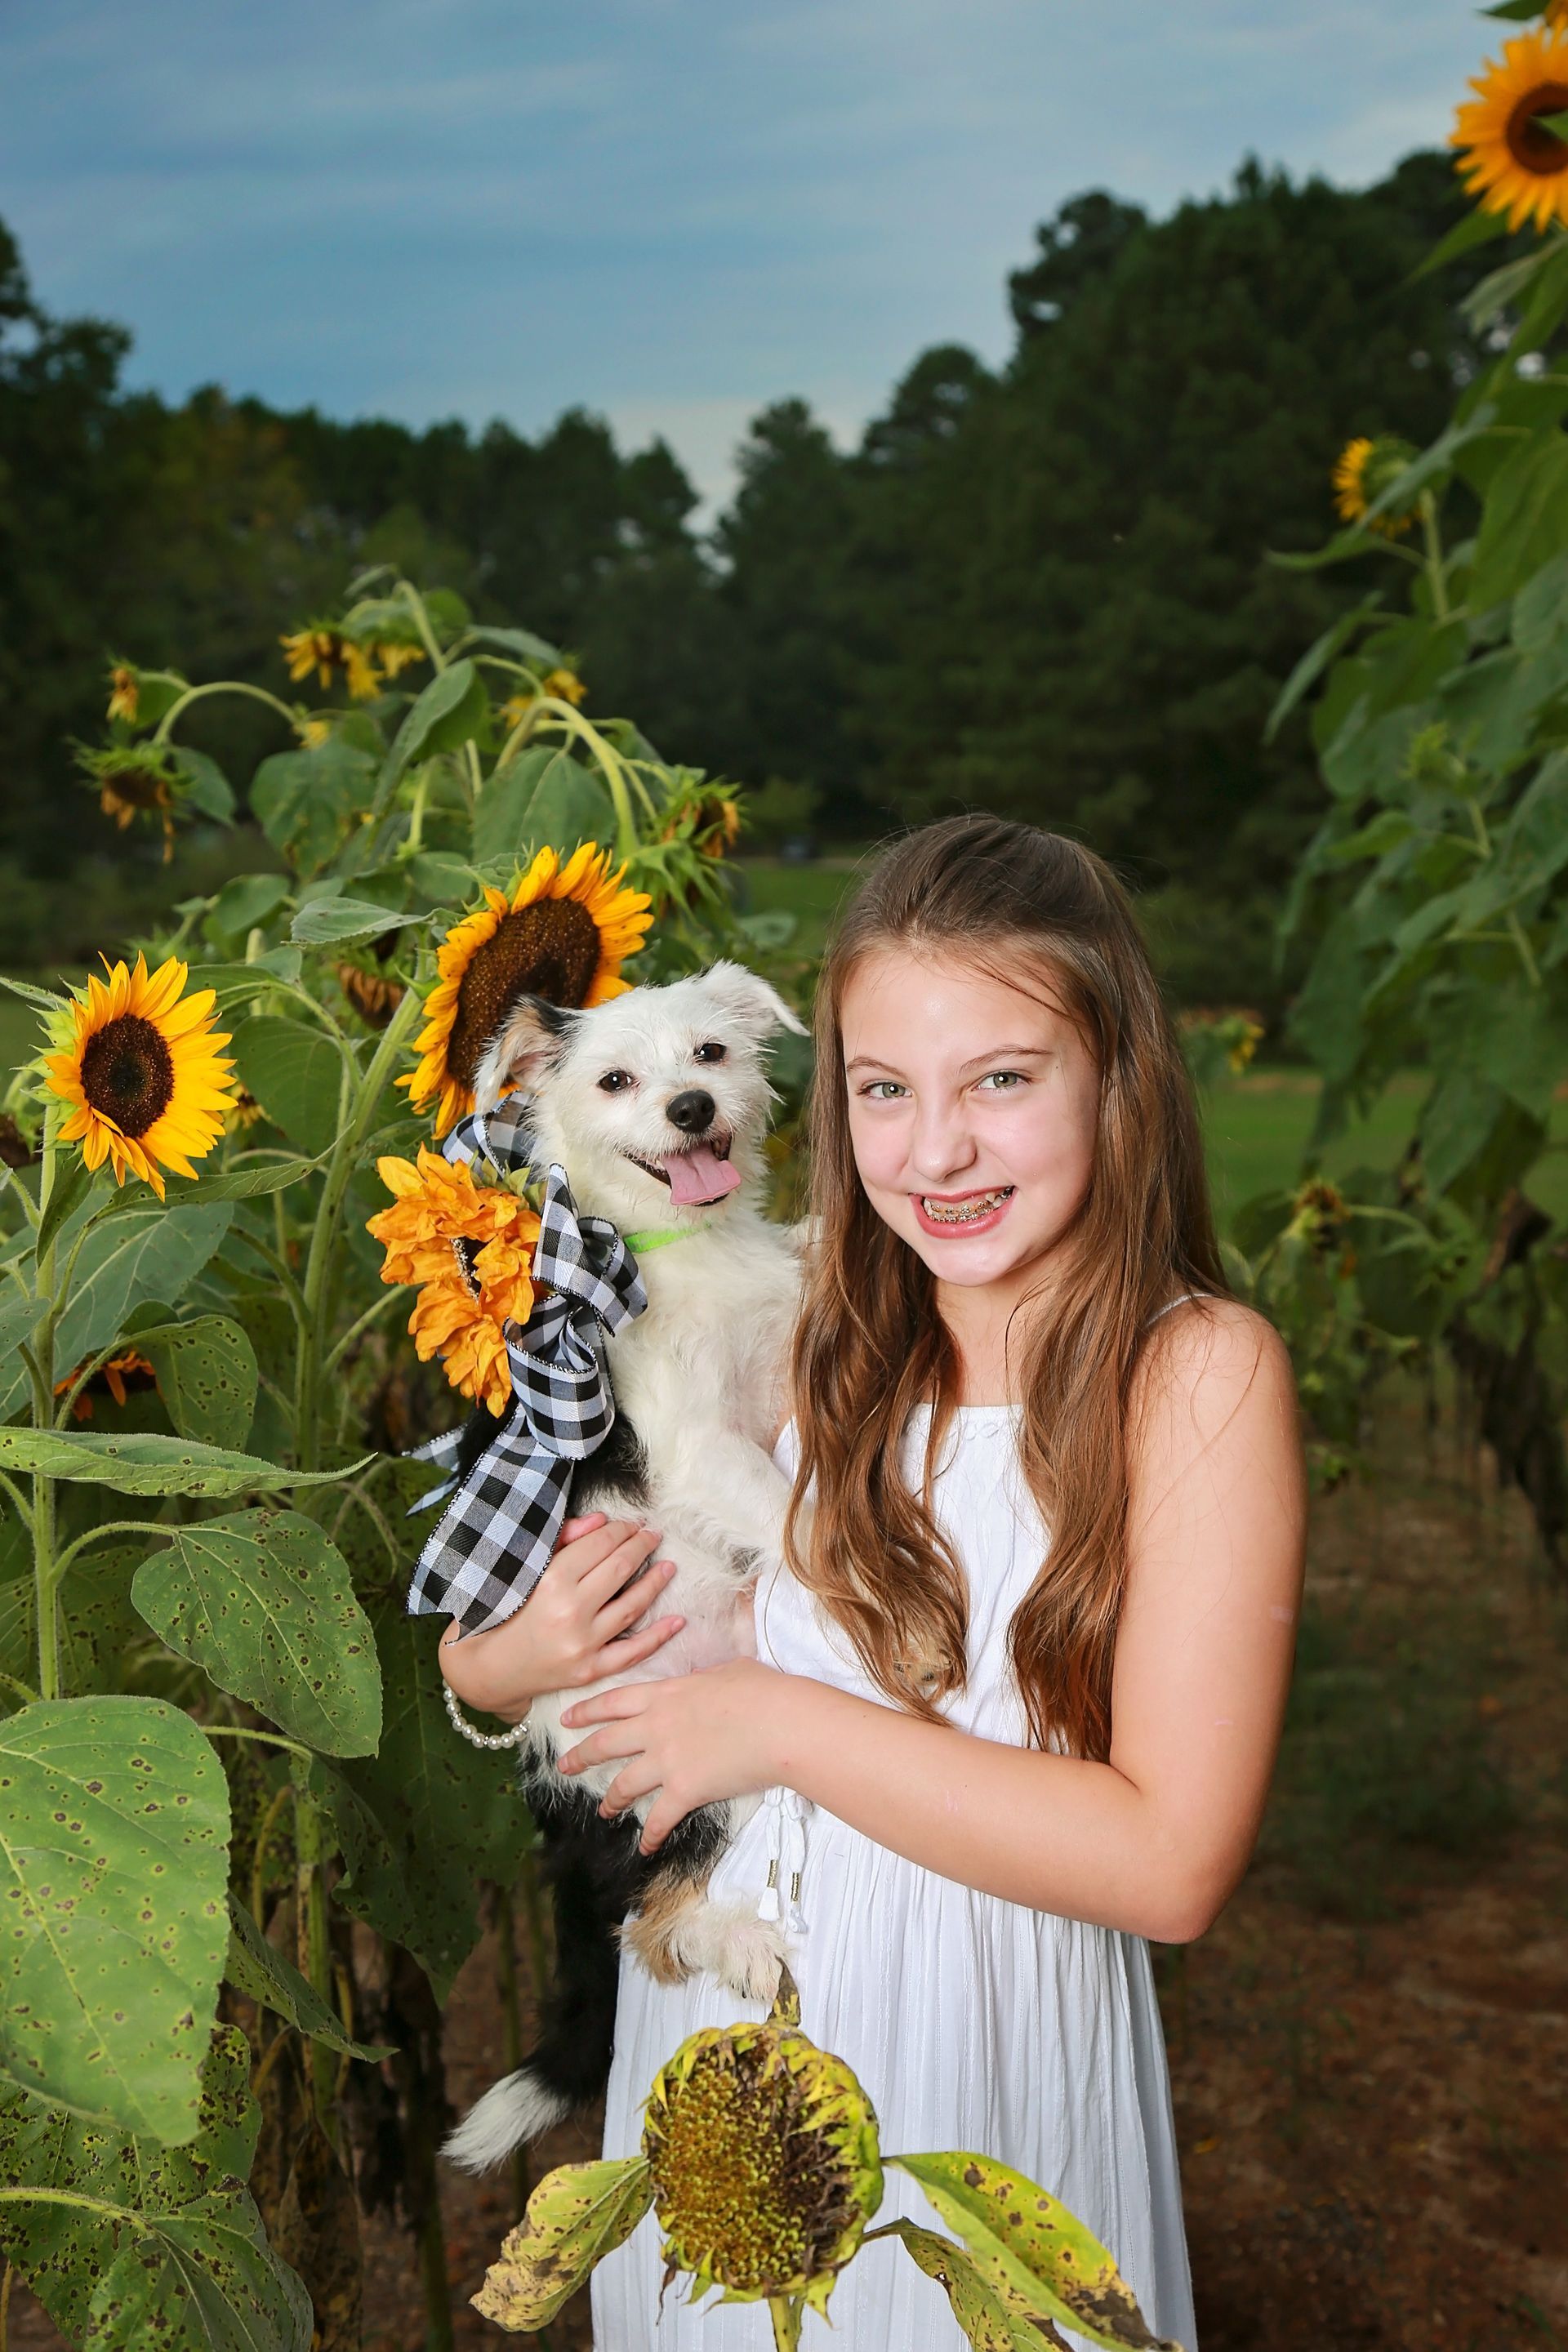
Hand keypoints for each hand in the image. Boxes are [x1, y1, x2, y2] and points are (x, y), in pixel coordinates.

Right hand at [437, 1514, 683, 1721]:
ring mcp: (582, 1645)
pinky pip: (632, 1652)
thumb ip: (564, 1541)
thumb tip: (602, 1522)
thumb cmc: (505, 1611)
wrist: (490, 1668)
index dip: (619, 1531)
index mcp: (549, 1581)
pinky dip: (658, 1636)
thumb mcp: (525, 1570)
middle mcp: (569, 1612)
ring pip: (631, 1607)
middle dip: (640, 1547)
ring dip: (654, 1583)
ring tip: (668, 1567)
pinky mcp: (589, 1671)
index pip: (597, 1546)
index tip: (631, 1523)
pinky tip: (678, 1620)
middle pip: (619, 1570)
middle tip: (653, 1536)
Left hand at [557, 1658, 784, 1852]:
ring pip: (623, 1784)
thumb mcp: (727, 1671)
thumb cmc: (763, 1692)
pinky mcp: (683, 1791)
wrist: (780, 1723)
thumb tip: (705, 1681)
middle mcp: (656, 1726)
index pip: (613, 1702)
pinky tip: (644, 1847)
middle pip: (605, 1743)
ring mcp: (666, 1760)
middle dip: (580, 1756)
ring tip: (603, 1811)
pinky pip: (659, 1820)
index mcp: (664, 1694)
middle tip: (565, 1767)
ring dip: (610, 1800)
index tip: (568, 1718)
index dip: (587, 1711)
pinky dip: (650, 1837)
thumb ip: (704, 1679)